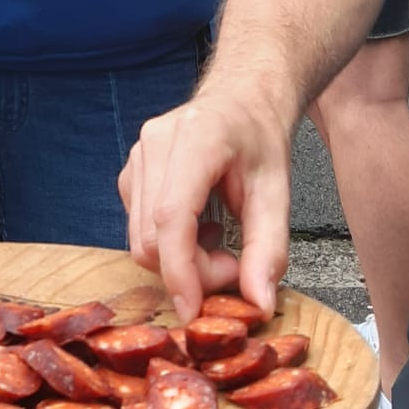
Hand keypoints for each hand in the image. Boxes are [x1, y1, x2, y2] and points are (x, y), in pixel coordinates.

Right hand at [118, 82, 293, 323]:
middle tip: (234, 266)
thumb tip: (258, 301)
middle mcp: (154, 145)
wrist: (241, 98)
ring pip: (140, 238)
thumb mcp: (278, 191)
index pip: (170, 217)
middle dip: (191, 270)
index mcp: (194, 139)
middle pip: (151, 237)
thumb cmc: (258, 137)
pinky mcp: (130, 172)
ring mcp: (137, 156)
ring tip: (219, 243)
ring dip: (180, 260)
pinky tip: (199, 227)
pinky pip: (138, 227)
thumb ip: (269, 249)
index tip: (196, 310)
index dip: (179, 270)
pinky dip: (169, 244)